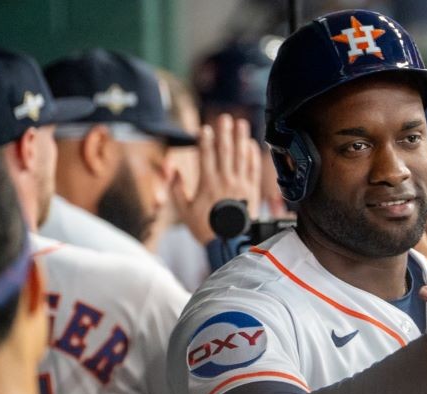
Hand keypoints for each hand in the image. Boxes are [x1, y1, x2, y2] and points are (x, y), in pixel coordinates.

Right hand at [172, 115, 260, 243]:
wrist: (232, 243)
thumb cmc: (207, 229)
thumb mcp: (185, 212)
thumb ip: (177, 191)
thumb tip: (173, 171)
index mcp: (208, 184)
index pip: (206, 156)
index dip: (205, 140)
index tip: (205, 128)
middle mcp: (225, 181)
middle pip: (225, 151)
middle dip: (225, 132)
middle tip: (225, 118)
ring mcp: (241, 184)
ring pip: (241, 156)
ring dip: (241, 138)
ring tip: (241, 123)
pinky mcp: (253, 190)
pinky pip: (253, 168)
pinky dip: (253, 155)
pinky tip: (251, 144)